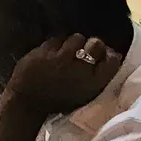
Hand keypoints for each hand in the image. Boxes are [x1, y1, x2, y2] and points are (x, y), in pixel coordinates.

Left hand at [1, 33, 123, 119]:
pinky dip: (56, 45)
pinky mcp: (45, 52)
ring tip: (66, 51)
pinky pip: (57, 39)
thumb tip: (112, 53)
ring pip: (77, 38)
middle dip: (93, 44)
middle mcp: (80, 70)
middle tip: (85, 49)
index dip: (110, 54)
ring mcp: (61, 59)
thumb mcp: (85, 93)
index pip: (113, 60)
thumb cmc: (58, 99)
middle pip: (97, 44)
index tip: (103, 55)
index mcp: (93, 84)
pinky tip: (52, 53)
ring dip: (73, 43)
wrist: (27, 102)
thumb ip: (98, 75)